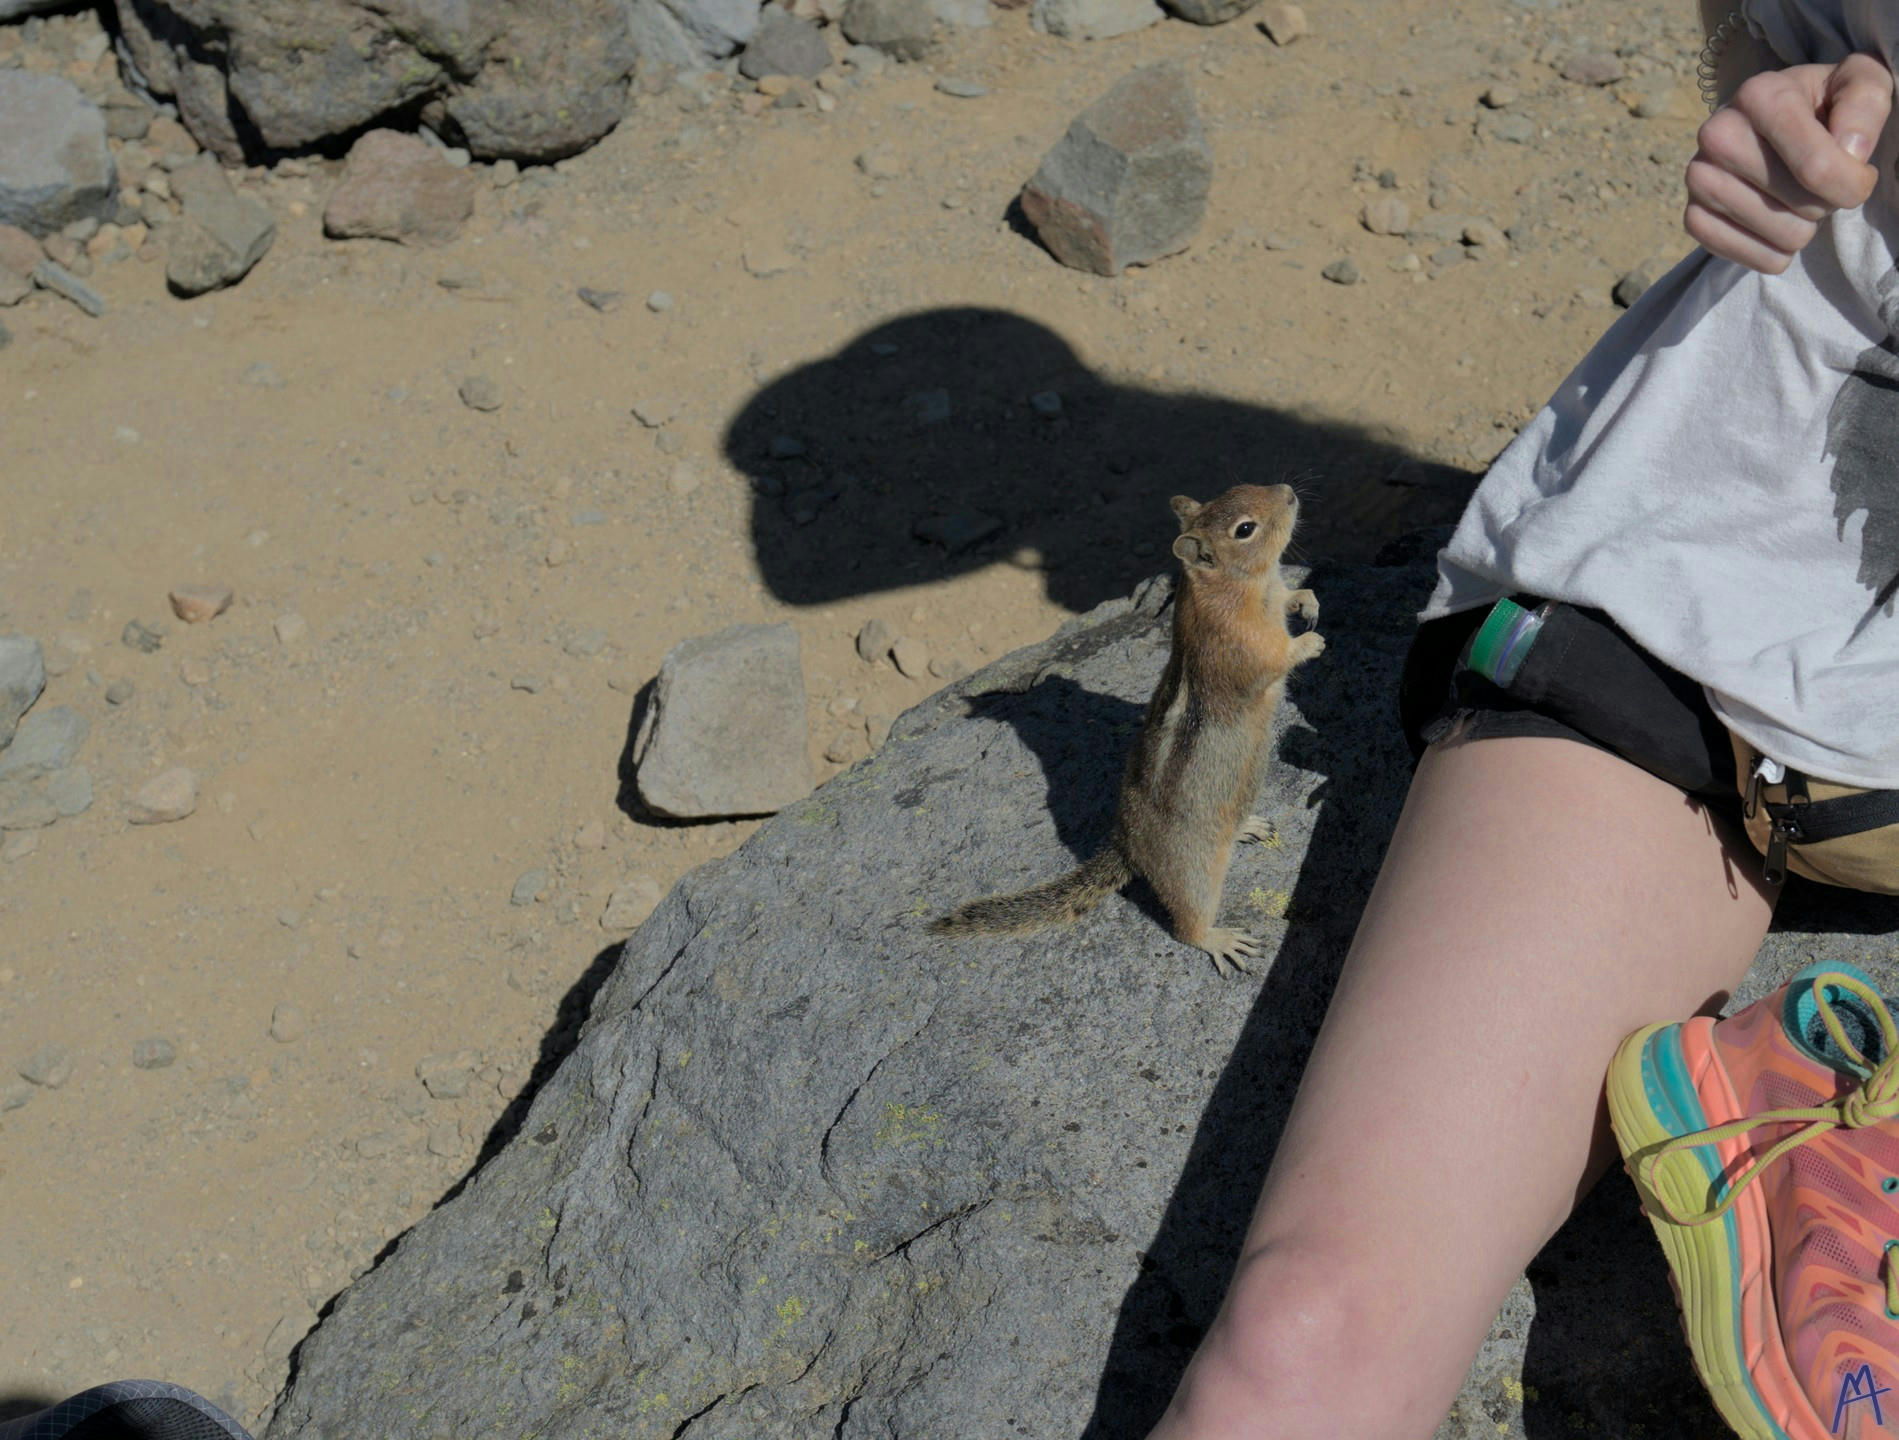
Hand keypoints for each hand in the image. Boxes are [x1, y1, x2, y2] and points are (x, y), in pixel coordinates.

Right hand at [1685, 53, 1892, 273]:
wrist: (1773, 127)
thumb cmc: (1822, 106)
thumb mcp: (1859, 83)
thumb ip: (1865, 104)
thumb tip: (1851, 151)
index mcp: (1759, 96)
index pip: (1816, 167)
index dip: (1852, 183)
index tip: (1861, 175)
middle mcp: (1717, 135)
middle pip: (1802, 204)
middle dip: (1826, 201)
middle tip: (1820, 182)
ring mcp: (1699, 180)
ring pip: (1783, 236)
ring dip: (1804, 226)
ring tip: (1798, 199)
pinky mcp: (1692, 218)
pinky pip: (1751, 258)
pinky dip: (1775, 252)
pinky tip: (1778, 226)